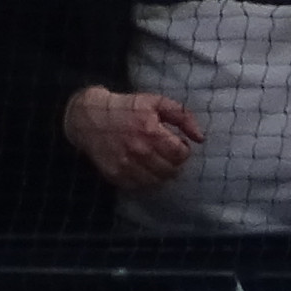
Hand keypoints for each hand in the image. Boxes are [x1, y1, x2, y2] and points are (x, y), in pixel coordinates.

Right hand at [65, 85, 201, 189]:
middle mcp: (138, 151)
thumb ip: (183, 117)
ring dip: (161, 172)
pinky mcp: (116, 176)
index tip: (175, 143)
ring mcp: (125, 166)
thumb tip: (200, 138)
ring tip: (154, 159)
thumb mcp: (157, 103)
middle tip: (165, 152)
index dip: (182, 149)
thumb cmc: (127, 109)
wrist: (89, 118)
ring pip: (157, 182)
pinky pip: (141, 187)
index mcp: (150, 131)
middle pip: (171, 171)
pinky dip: (146, 179)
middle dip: (173, 162)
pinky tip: (142, 166)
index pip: (180, 154)